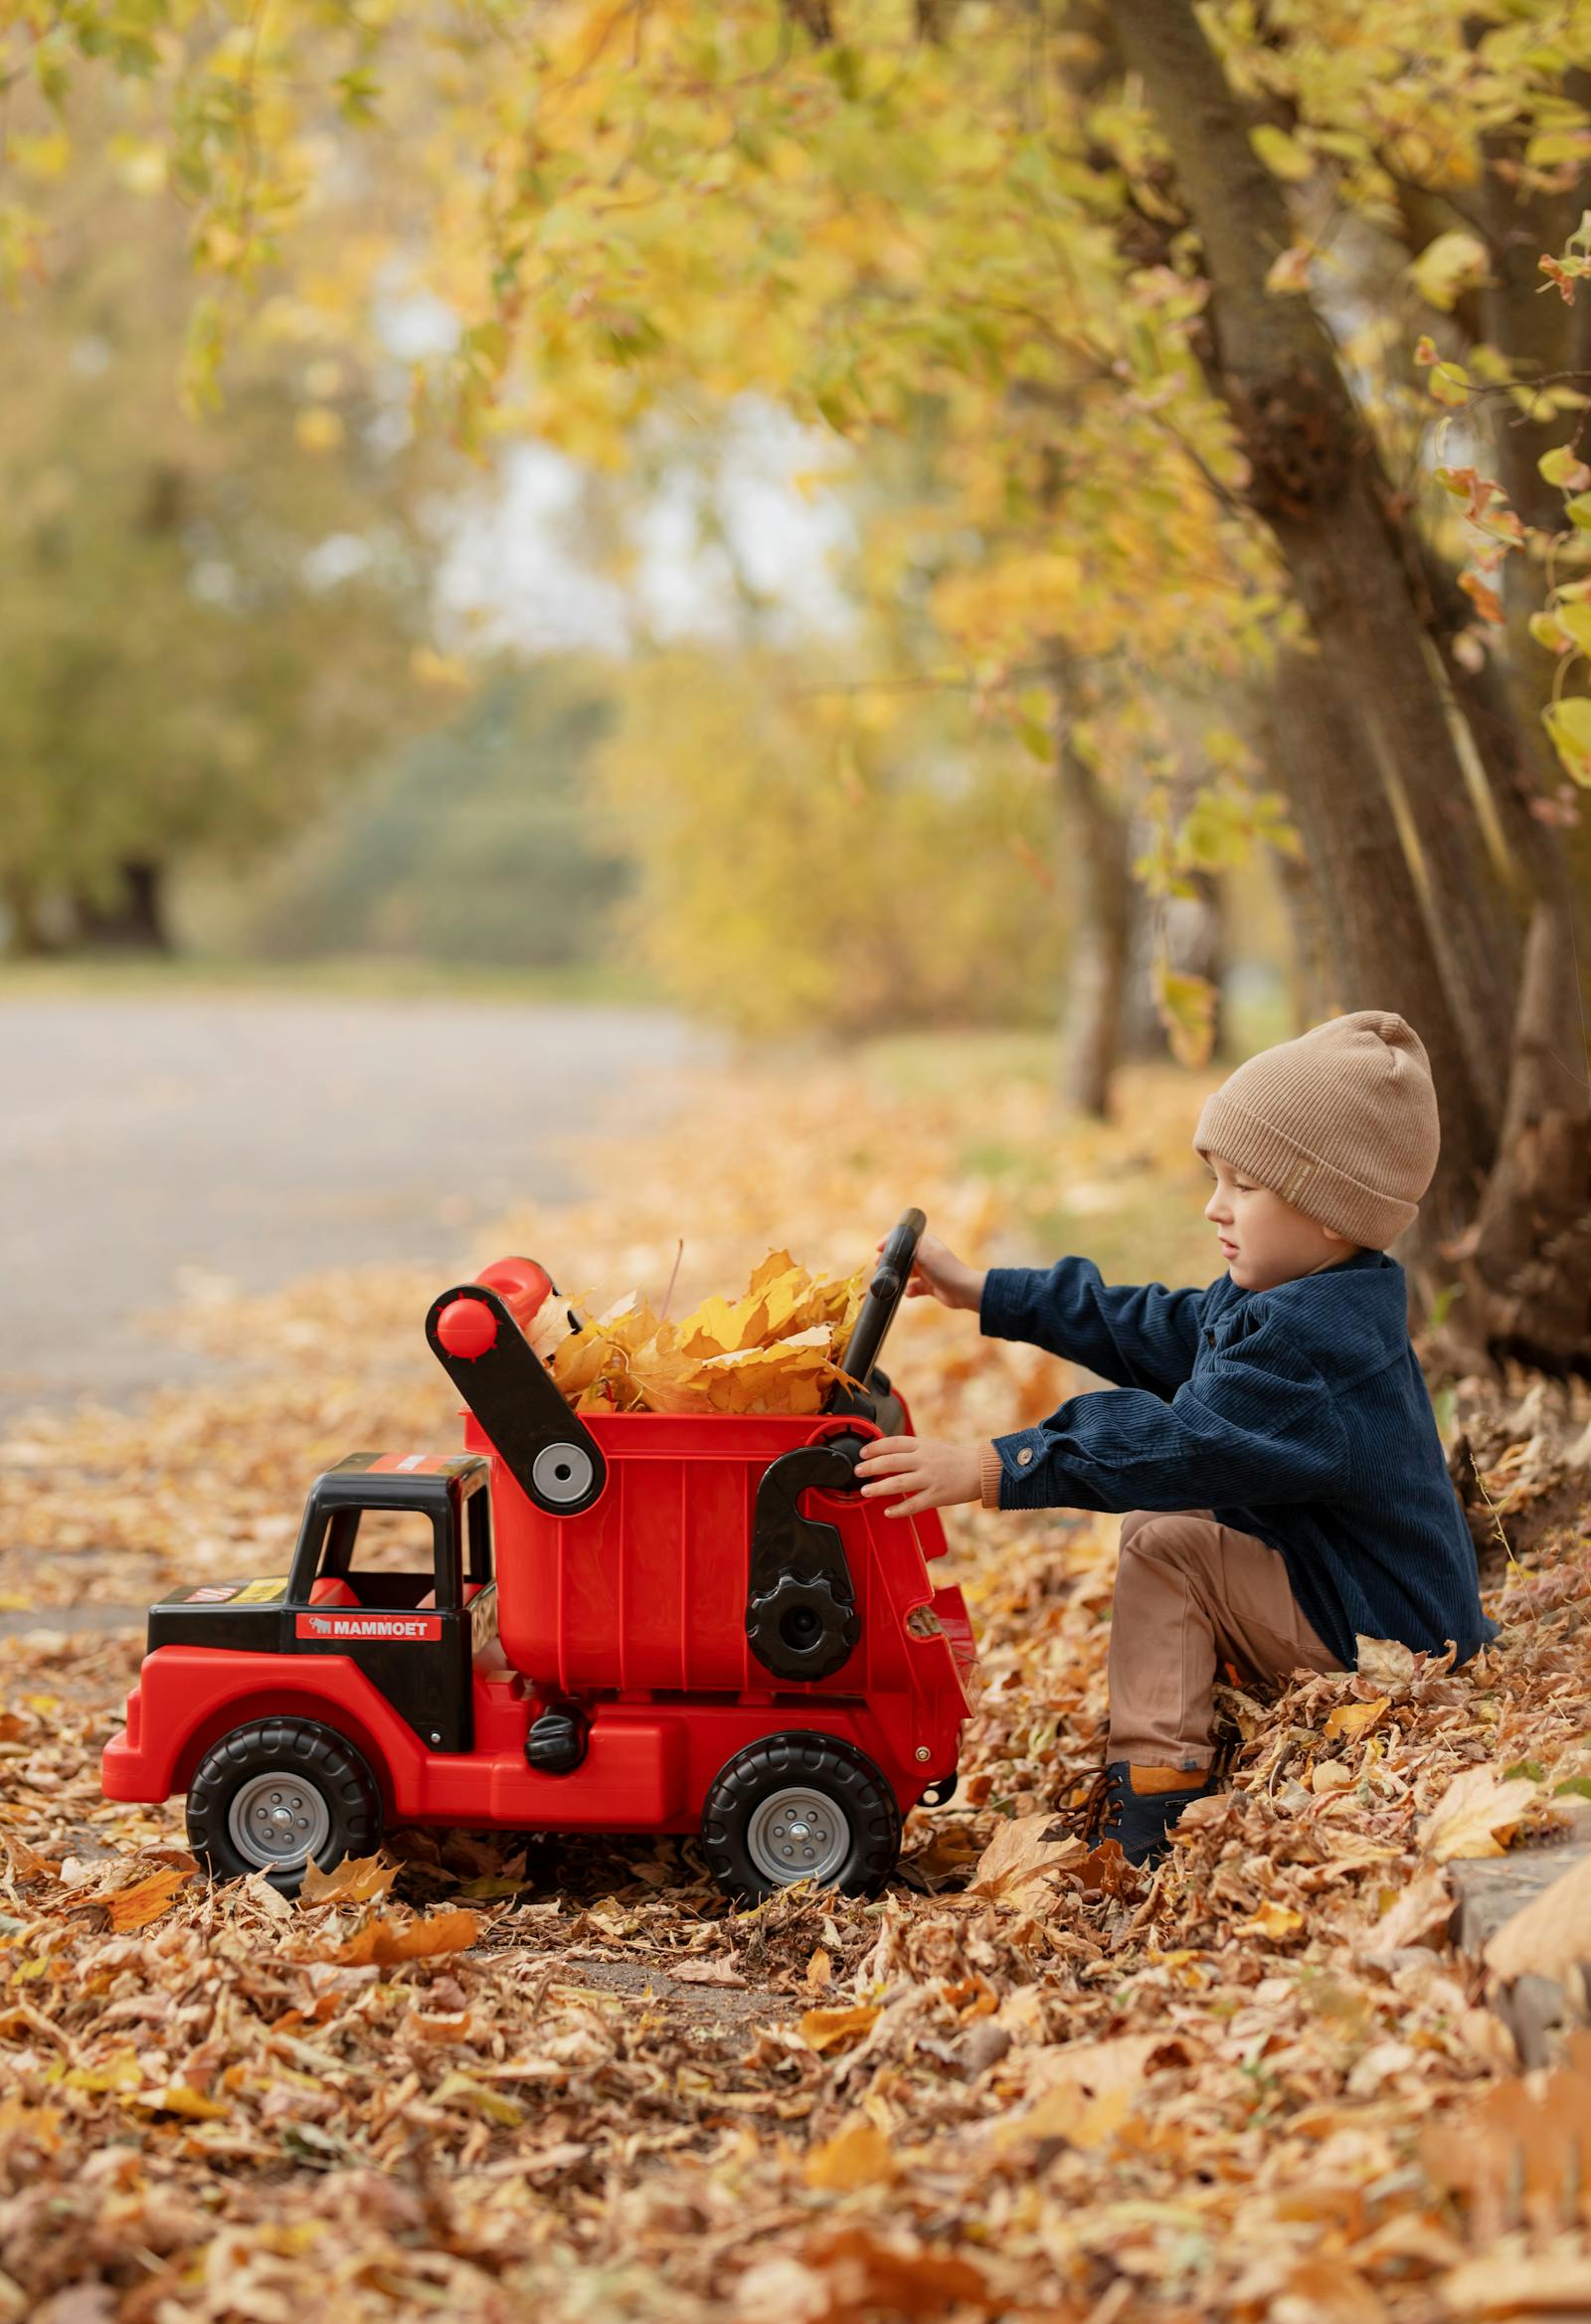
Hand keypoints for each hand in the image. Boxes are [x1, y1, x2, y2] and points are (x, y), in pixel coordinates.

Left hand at [855, 1435, 983, 1518]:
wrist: (982, 1470)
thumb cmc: (956, 1458)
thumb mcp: (933, 1446)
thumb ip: (912, 1449)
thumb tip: (887, 1453)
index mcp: (923, 1445)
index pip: (893, 1442)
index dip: (875, 1447)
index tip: (862, 1452)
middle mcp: (925, 1460)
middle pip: (891, 1461)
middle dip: (871, 1466)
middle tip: (858, 1471)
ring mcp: (931, 1478)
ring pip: (899, 1483)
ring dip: (879, 1488)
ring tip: (866, 1491)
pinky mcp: (937, 1495)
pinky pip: (914, 1504)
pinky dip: (899, 1509)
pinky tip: (888, 1512)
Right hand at [876, 1231, 986, 1312]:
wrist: (962, 1290)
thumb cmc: (944, 1269)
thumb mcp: (924, 1253)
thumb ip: (908, 1247)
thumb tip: (891, 1244)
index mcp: (925, 1243)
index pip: (904, 1238)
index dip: (889, 1242)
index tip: (877, 1248)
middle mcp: (926, 1255)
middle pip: (903, 1256)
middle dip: (891, 1260)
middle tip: (879, 1265)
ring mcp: (928, 1271)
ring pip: (907, 1272)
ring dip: (898, 1276)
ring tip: (888, 1280)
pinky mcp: (929, 1286)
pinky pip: (914, 1287)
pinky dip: (909, 1290)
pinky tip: (908, 1292)